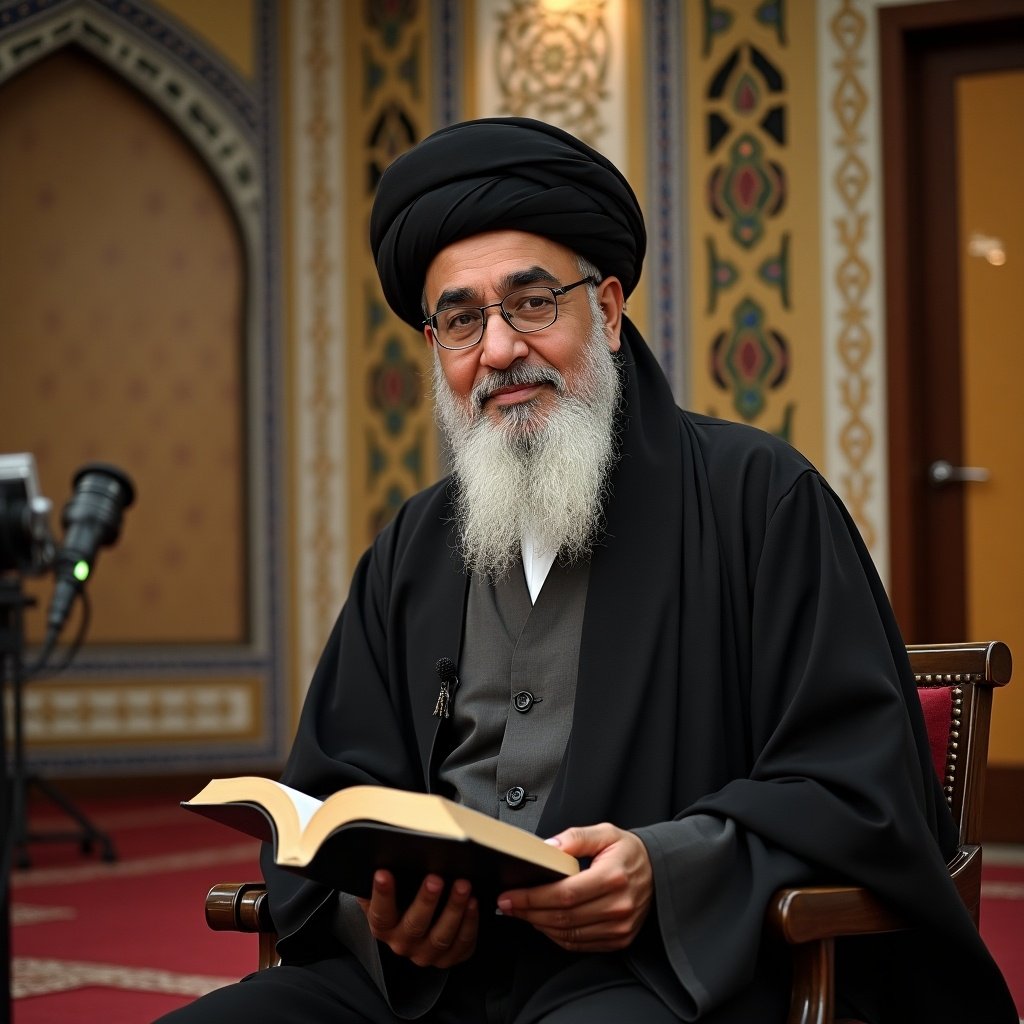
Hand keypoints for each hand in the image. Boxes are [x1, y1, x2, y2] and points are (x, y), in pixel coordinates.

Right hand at [356, 870, 477, 967]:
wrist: (415, 927)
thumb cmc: (402, 901)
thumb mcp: (390, 891)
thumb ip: (384, 879)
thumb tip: (382, 856)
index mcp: (384, 927)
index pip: (380, 914)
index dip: (382, 895)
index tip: (383, 873)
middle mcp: (403, 943)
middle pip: (414, 925)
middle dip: (426, 901)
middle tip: (435, 878)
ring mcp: (427, 953)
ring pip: (441, 936)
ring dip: (454, 909)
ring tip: (462, 885)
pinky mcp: (449, 957)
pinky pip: (462, 943)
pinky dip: (469, 922)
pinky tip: (473, 903)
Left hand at [496, 824, 652, 951]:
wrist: (658, 872)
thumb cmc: (628, 851)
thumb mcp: (605, 833)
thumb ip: (576, 837)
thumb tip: (548, 847)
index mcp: (613, 877)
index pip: (564, 894)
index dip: (532, 897)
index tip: (509, 895)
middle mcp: (618, 906)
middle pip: (563, 917)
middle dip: (528, 912)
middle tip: (506, 905)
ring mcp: (620, 927)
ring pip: (569, 935)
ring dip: (539, 925)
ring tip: (521, 912)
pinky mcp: (619, 939)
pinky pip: (580, 944)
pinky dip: (557, 936)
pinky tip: (543, 922)